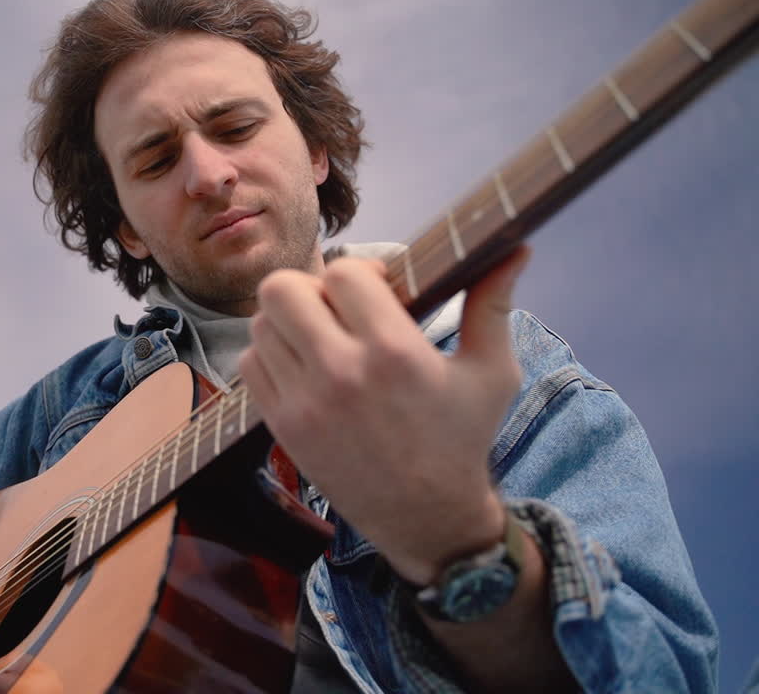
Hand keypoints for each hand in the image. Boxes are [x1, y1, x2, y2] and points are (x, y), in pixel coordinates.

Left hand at [238, 247, 529, 584]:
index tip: (377, 290)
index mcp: (395, 353)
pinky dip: (270, 355)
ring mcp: (304, 402)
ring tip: (321, 338)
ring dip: (288, 321)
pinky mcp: (282, 426)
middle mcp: (341, 374)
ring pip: (261, 323)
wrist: (426, 519)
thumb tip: (517, 248)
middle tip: (335, 308)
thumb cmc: (462, 439)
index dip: (360, 272)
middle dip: (309, 287)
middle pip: (282, 289)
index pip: (344, 273)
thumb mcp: (491, 372)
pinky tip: (304, 367)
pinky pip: (249, 363)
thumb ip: (493, 304)